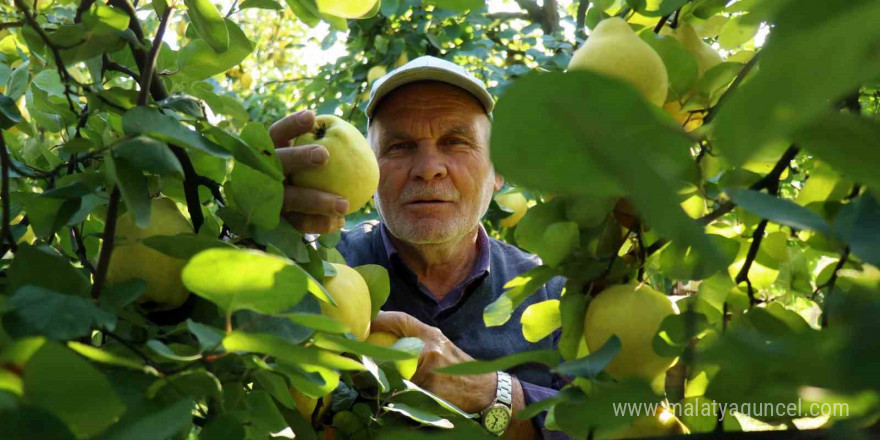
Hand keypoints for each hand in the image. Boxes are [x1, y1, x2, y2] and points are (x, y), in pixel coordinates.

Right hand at [269, 110, 348, 233]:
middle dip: (299, 157)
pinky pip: (298, 224)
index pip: (275, 134)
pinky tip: (340, 222)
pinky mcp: (277, 222)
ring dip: (317, 201)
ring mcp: (268, 200)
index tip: (312, 116)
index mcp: (270, 154)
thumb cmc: (301, 177)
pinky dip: (319, 224)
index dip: (291, 125)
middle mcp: (264, 174)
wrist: (273, 212)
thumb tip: (356, 139)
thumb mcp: (302, 161)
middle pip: (278, 163)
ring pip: (290, 199)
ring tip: (344, 205)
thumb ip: (321, 150)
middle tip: (324, 155)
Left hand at [371, 311, 495, 413]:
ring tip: (368, 379)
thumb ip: (418, 342)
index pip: (401, 319)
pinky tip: (388, 395)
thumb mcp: (442, 347)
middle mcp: (430, 347)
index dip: (380, 319)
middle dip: (372, 353)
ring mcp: (429, 368)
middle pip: (390, 347)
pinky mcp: (428, 388)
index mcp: (432, 335)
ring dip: (380, 376)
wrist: (486, 391)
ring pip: (393, 370)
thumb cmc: (461, 370)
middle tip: (358, 356)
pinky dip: (394, 392)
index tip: (364, 323)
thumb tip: (387, 341)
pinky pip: (403, 389)